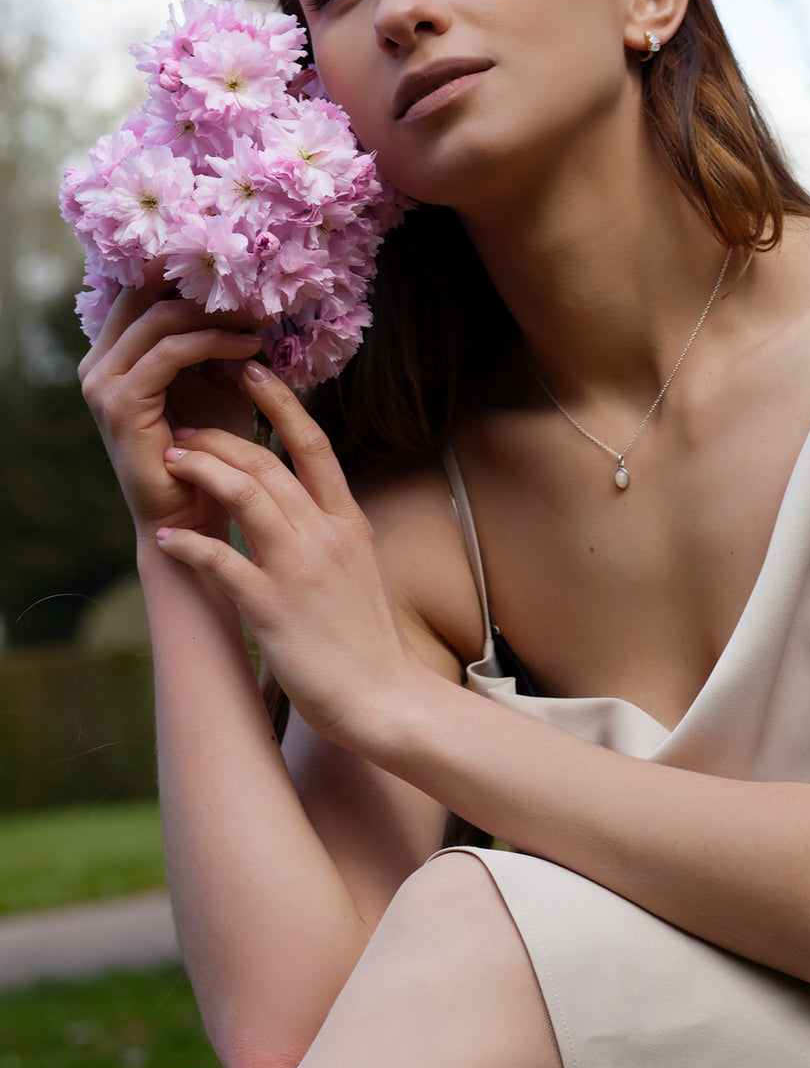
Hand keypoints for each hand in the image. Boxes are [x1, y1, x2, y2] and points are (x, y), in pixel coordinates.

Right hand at [79, 269, 263, 541]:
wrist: (194, 514)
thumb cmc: (212, 450)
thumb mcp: (219, 384)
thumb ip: (221, 343)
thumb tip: (249, 298)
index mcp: (116, 355)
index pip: (143, 292)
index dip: (186, 272)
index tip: (238, 267)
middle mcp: (100, 363)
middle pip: (145, 294)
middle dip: (201, 285)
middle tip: (252, 285)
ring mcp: (103, 382)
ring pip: (160, 318)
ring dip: (216, 313)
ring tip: (260, 318)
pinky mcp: (121, 403)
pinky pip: (170, 353)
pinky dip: (213, 342)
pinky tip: (251, 346)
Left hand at [154, 363, 419, 747]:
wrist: (384, 695)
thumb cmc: (366, 636)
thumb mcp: (362, 565)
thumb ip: (332, 528)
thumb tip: (302, 499)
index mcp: (348, 520)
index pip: (313, 444)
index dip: (280, 402)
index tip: (251, 371)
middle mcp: (325, 534)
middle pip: (268, 464)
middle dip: (222, 438)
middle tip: (187, 429)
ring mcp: (299, 569)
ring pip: (245, 496)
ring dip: (203, 472)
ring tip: (173, 462)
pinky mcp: (273, 608)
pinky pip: (222, 563)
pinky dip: (189, 546)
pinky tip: (166, 539)